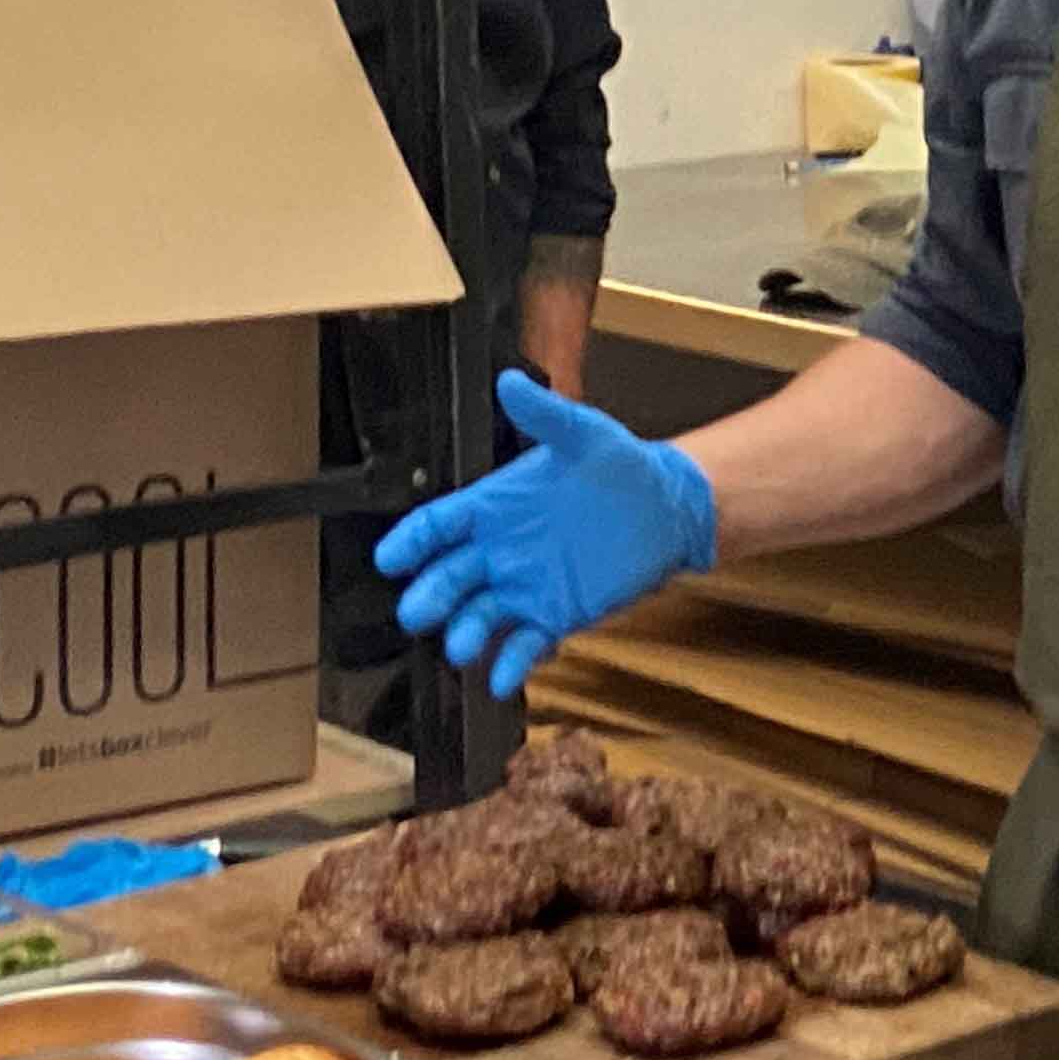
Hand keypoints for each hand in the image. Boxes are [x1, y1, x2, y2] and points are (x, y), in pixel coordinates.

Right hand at [372, 371, 716, 698]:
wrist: (667, 509)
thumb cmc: (621, 467)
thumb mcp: (583, 434)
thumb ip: (545, 414)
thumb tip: (510, 382)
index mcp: (493, 506)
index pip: (438, 525)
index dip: (412, 541)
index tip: (391, 557)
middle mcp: (498, 550)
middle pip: (448, 577)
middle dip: (430, 595)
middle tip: (417, 611)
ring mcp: (522, 586)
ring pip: (479, 615)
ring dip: (466, 633)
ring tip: (461, 646)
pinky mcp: (554, 614)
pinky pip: (524, 643)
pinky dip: (511, 661)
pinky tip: (502, 677)